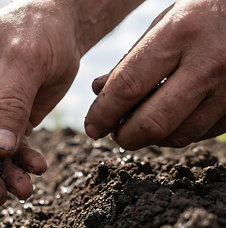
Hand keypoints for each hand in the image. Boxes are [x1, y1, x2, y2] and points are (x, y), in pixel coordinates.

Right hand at [0, 0, 80, 204]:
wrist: (62, 26)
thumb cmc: (39, 28)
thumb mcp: (26, 59)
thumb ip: (11, 103)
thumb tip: (0, 147)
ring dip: (1, 172)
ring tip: (23, 191)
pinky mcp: (1, 118)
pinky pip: (4, 147)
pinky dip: (18, 161)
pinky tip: (35, 168)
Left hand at [85, 0, 225, 149]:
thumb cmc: (202, 16)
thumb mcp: (164, 23)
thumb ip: (132, 60)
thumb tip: (99, 93)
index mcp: (180, 33)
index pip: (128, 86)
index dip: (103, 113)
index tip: (92, 127)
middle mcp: (208, 63)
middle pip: (153, 123)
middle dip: (125, 136)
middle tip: (115, 134)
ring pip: (177, 136)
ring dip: (150, 138)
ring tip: (139, 126)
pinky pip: (199, 134)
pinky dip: (176, 133)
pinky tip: (168, 120)